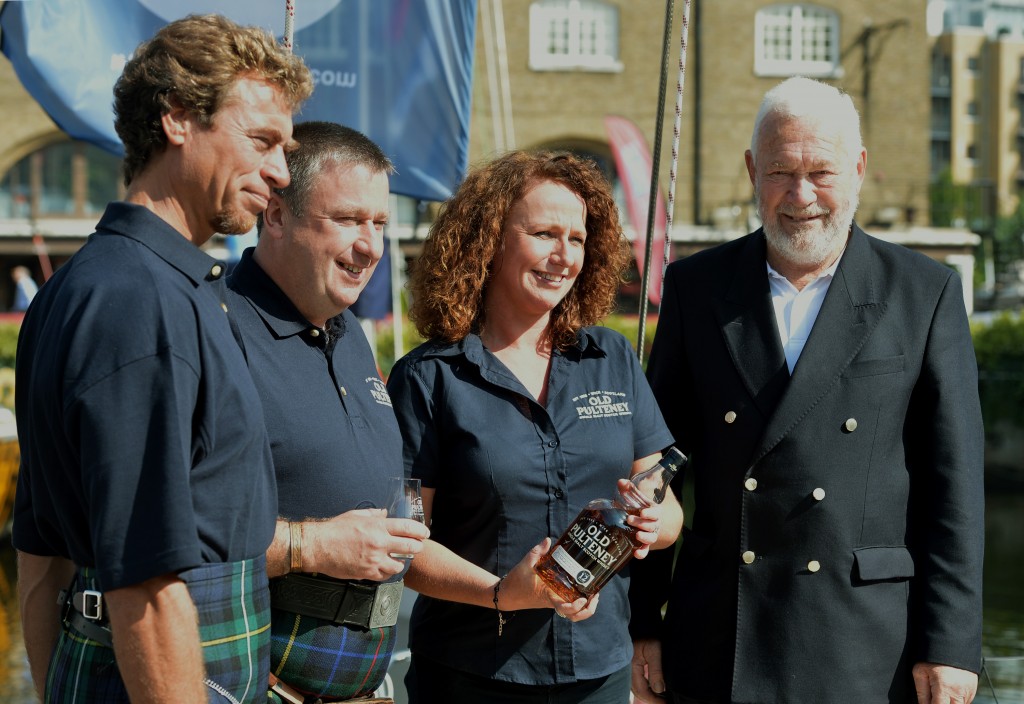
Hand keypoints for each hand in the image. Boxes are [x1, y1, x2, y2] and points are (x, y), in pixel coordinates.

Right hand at [306, 508, 429, 580]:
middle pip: (410, 547)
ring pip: (399, 565)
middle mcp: (379, 543)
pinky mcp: (367, 573)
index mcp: (377, 526)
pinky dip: (387, 572)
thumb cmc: (334, 529)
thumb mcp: (356, 515)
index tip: (425, 533)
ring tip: (398, 559)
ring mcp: (374, 560)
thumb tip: (385, 513)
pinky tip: (385, 567)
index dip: (420, 531)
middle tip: (417, 547)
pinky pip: (385, 575)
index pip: (408, 527)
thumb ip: (374, 514)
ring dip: (401, 562)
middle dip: (417, 547)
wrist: (317, 547)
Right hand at [496, 538, 599, 620]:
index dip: (575, 607)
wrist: (507, 595)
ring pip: (574, 614)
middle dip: (588, 609)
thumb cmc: (516, 581)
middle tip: (595, 594)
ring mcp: (555, 602)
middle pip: (575, 615)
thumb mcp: (525, 564)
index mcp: (548, 596)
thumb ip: (537, 552)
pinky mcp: (554, 600)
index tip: (582, 598)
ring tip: (593, 594)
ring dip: (585, 608)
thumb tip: (548, 540)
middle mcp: (554, 601)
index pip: (564, 608)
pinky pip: (570, 605)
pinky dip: (578, 602)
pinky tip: (583, 588)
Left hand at [619, 478, 661, 558]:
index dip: (650, 513)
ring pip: (651, 537)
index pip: (655, 513)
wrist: (645, 519)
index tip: (642, 512)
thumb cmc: (639, 506)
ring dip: (645, 537)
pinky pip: (645, 550)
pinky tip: (635, 554)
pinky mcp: (644, 543)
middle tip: (629, 519)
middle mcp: (654, 524)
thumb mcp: (635, 497)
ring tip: (637, 535)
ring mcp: (650, 534)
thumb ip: (629, 489)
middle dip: (642, 523)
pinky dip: (642, 553)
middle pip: (651, 525)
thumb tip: (621, 482)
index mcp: (654, 512)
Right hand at [631, 638, 666, 701]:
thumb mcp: (654, 650)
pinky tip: (655, 689)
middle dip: (651, 700)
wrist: (640, 624)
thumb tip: (659, 690)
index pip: (641, 691)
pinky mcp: (631, 668)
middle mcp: (626, 671)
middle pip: (639, 692)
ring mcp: (628, 670)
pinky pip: (638, 682)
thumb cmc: (647, 634)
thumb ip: (656, 670)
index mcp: (630, 668)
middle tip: (665, 702)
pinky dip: (647, 688)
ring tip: (662, 698)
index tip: (665, 703)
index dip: (653, 700)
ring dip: (649, 695)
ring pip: (638, 688)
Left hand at [912, 662, 977, 703]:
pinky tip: (949, 689)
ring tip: (941, 689)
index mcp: (944, 687)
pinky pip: (965, 701)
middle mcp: (959, 692)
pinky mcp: (973, 689)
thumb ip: (922, 693)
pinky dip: (957, 699)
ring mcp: (968, 691)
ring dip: (950, 702)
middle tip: (936, 694)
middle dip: (942, 703)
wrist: (951, 643)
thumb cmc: (932, 657)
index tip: (929, 701)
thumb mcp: (920, 672)